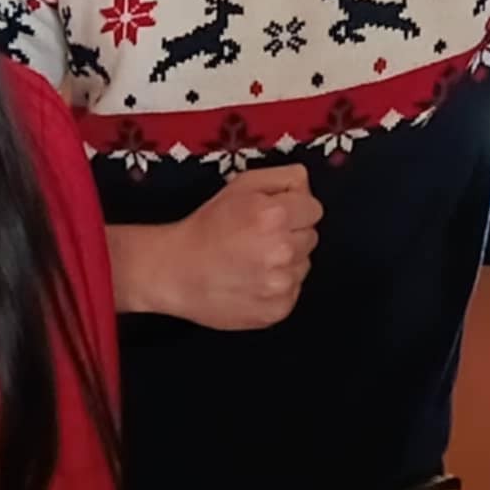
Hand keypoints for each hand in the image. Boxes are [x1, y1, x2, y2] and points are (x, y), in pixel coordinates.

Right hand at [117, 166, 321, 328]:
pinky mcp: (277, 310)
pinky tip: (252, 280)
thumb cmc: (206, 227)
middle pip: (310, 237)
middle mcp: (283, 251)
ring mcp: (281, 285)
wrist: (176, 272)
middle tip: (258, 238)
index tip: (273, 215)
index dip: (293, 209)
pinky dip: (277, 286)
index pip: (314, 209)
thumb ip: (283, 178)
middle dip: (290, 234)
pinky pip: (293, 291)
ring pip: (303, 265)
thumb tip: (307, 186)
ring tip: (253, 260)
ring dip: (286, 261)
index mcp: (275, 216)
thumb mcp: (241, 185)